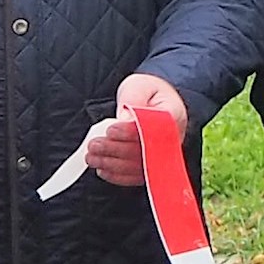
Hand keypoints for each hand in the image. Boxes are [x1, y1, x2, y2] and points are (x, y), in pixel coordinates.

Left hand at [78, 73, 189, 188]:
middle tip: (93, 145)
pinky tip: (103, 169)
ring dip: (111, 164)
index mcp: (171, 116)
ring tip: (92, 157)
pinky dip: (118, 176)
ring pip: (138, 167)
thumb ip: (132, 99)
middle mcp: (171, 140)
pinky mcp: (152, 167)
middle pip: (142, 152)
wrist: (154, 103)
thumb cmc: (148, 92)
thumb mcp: (139, 85)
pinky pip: (136, 177)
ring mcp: (162, 156)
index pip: (152, 129)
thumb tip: (123, 119)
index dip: (129, 132)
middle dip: (114, 150)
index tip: (110, 130)